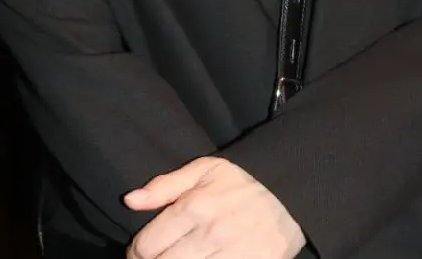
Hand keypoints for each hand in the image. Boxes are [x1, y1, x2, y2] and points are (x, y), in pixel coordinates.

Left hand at [125, 157, 304, 258]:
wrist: (292, 191)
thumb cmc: (241, 180)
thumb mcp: (201, 170)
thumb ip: (163, 186)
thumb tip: (129, 200)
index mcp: (194, 207)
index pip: (147, 245)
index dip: (136, 252)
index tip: (138, 252)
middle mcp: (211, 233)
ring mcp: (234, 254)